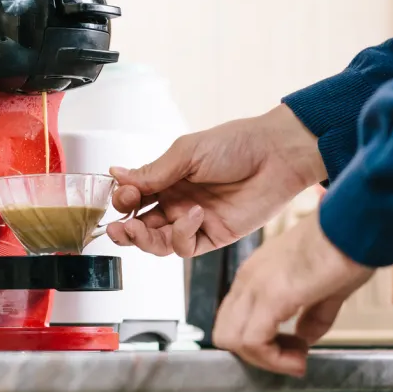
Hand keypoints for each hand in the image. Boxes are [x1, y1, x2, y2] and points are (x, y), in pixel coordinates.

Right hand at [107, 104, 326, 256]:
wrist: (276, 156)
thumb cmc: (237, 144)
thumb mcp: (187, 152)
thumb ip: (153, 171)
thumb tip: (116, 175)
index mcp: (169, 177)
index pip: (134, 197)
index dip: (123, 200)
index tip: (122, 195)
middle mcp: (179, 200)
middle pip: (141, 224)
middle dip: (125, 229)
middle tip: (119, 226)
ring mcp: (194, 220)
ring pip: (157, 242)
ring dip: (143, 239)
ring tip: (138, 228)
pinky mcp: (213, 235)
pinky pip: (185, 247)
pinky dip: (180, 235)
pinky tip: (191, 216)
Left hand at [213, 216, 373, 376]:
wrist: (358, 224)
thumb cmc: (347, 244)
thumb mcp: (326, 287)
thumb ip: (312, 315)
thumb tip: (304, 337)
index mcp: (258, 271)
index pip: (235, 319)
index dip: (260, 344)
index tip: (294, 350)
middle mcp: (250, 277)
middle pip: (226, 333)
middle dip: (257, 356)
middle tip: (292, 358)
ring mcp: (257, 284)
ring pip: (231, 340)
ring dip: (265, 360)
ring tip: (297, 359)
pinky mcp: (272, 294)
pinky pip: (253, 341)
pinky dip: (273, 359)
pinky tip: (299, 357)